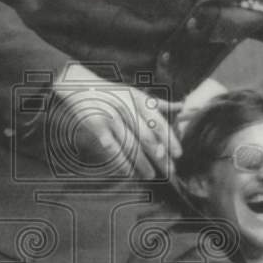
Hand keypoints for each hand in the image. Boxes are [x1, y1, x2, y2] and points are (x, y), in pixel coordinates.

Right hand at [53, 65, 181, 179]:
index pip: (159, 123)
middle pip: (147, 137)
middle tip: (169, 171)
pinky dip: (122, 163)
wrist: (80, 86)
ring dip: (142, 164)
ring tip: (151, 176)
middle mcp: (127, 109)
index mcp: (139, 101)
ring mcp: (112, 119)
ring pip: (131, 146)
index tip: (178, 155)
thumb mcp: (135, 93)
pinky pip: (112, 149)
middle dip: (159, 157)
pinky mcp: (98, 127)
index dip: (170, 140)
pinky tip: (129, 173)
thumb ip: (157, 103)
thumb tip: (181, 107)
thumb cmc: (111, 92)